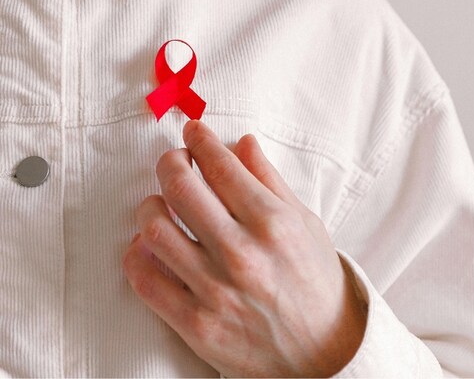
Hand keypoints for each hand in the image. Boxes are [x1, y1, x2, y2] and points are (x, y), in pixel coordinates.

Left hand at [122, 120, 366, 376]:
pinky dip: (137, 255)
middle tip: (174, 160)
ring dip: (150, 205)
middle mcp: (242, 254)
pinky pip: (146, 280)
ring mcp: (215, 290)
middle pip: (180, 187)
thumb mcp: (306, 225)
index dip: (200, 140)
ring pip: (154, 229)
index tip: (193, 132)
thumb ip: (271, 182)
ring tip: (160, 203)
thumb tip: (242, 143)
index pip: (221, 165)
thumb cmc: (317, 285)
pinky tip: (147, 244)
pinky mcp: (196, 323)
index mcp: (274, 224)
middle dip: (170, 162)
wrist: (324, 353)